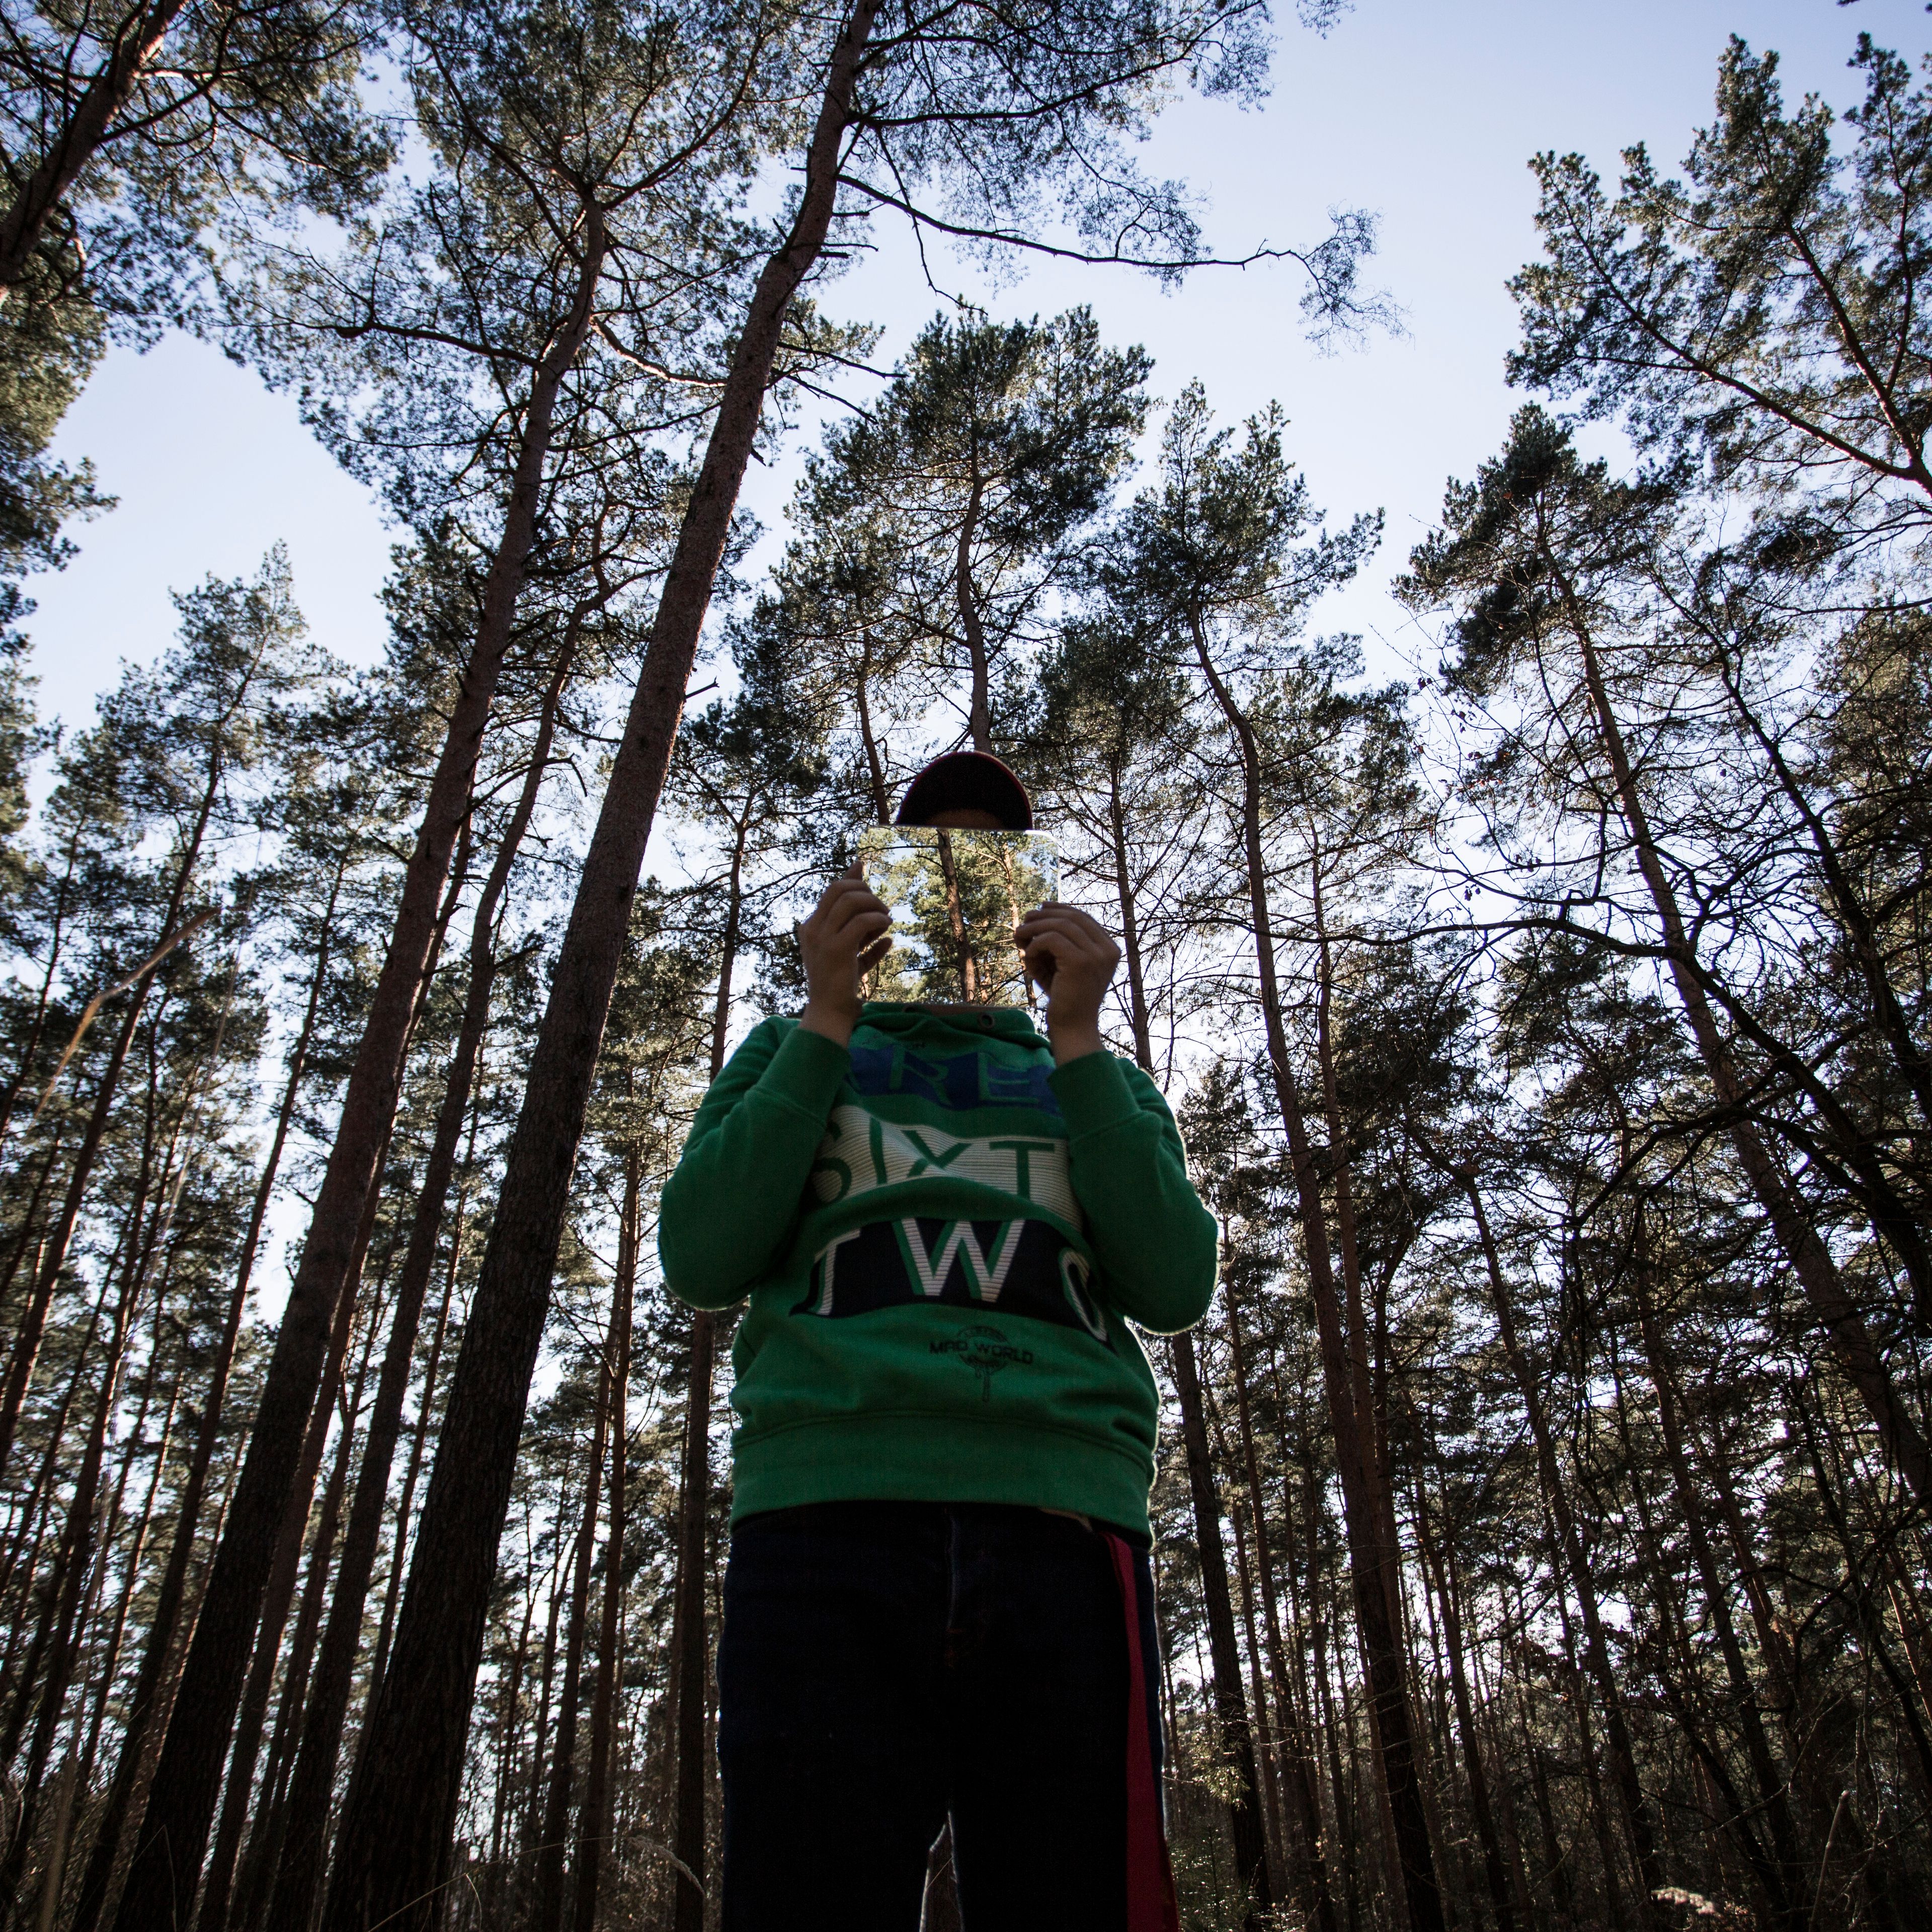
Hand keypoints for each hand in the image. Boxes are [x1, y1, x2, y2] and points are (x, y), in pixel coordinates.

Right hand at [797, 864, 891, 1046]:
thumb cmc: (841, 986)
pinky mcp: (836, 949)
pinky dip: (877, 920)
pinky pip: (861, 921)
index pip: (831, 891)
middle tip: (881, 907)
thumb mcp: (851, 957)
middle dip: (864, 890)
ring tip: (887, 918)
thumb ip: (864, 945)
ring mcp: (822, 937)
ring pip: (850, 900)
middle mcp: (813, 928)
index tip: (863, 866)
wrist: (830, 1012)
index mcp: (811, 927)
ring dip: (873, 904)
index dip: (849, 877)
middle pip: (838, 889)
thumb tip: (888, 936)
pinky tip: (886, 930)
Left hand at [1013, 903, 1118, 1065]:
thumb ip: (1055, 941)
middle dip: (1045, 916)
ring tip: (1018, 935)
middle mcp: (1108, 950)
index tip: (1041, 908)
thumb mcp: (1061, 963)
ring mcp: (1097, 955)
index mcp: (1109, 949)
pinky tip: (1028, 955)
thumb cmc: (1064, 996)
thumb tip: (1032, 917)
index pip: (1084, 918)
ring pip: (1061, 925)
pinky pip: (1052, 939)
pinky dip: (1035, 943)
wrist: (1072, 1027)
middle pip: (1073, 917)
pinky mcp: (1081, 962)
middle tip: (1025, 920)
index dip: (1061, 909)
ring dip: (1035, 927)